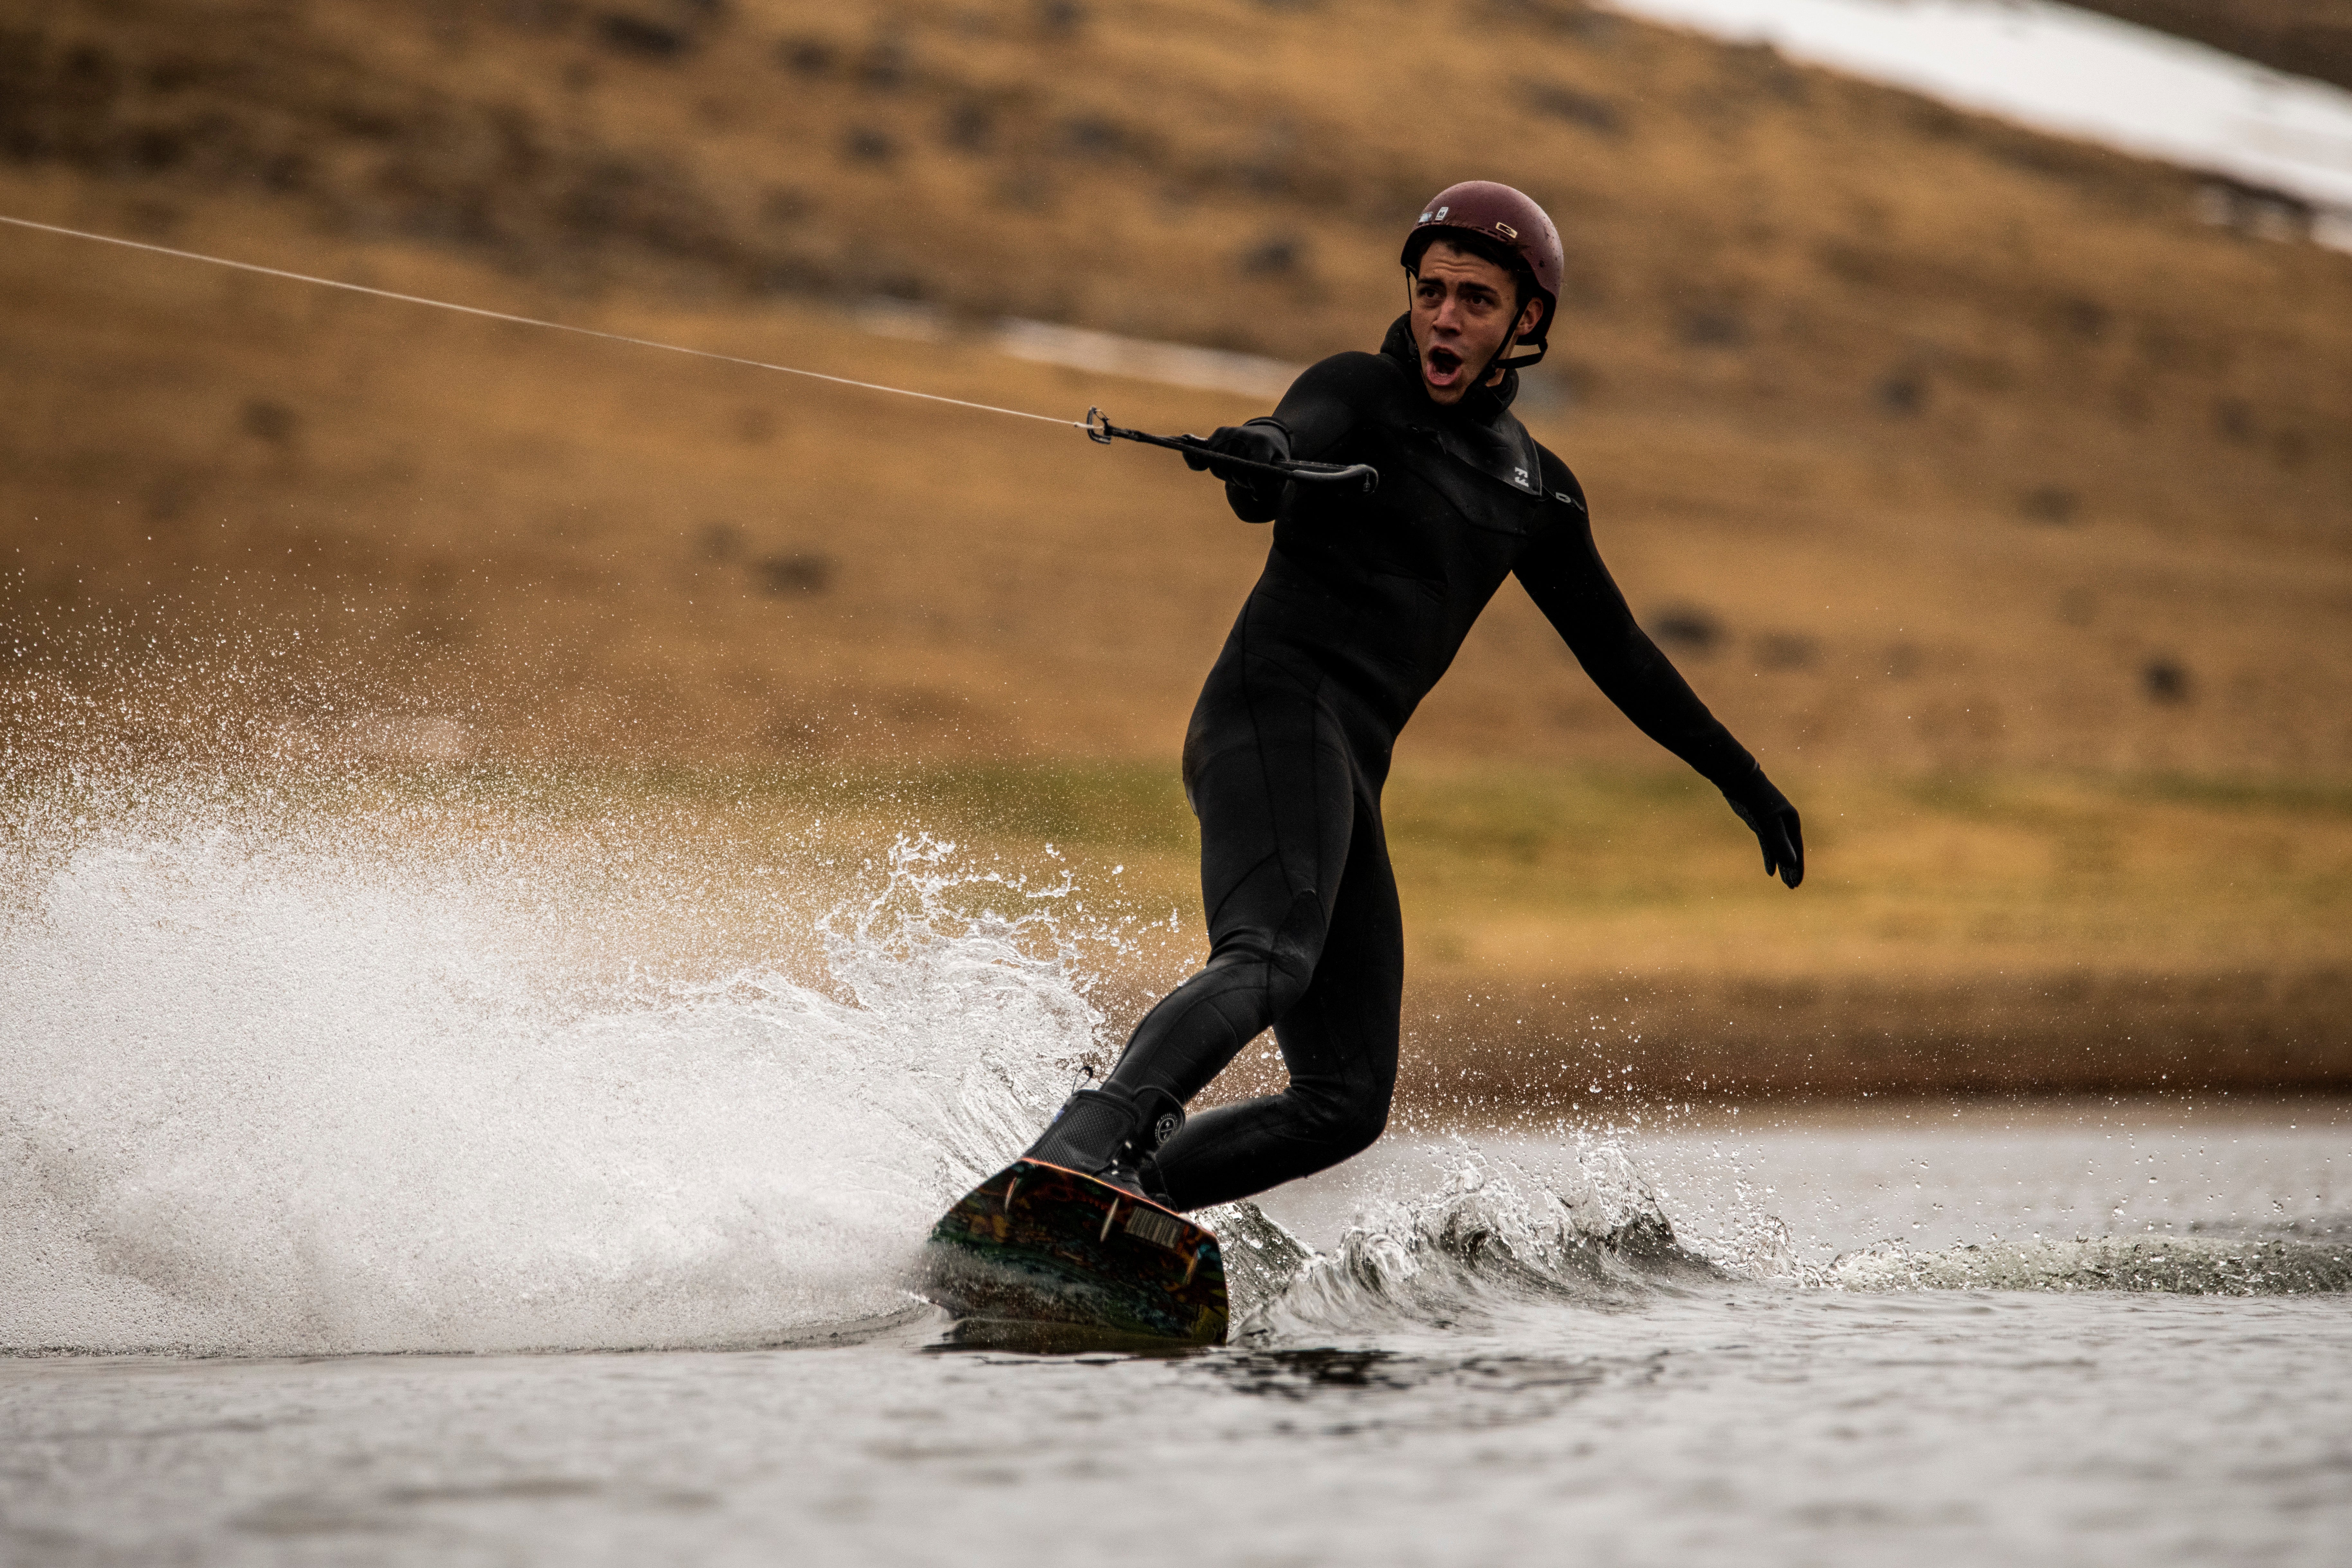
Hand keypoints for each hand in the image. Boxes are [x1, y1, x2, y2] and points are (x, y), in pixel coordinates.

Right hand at [1182, 421, 1289, 521]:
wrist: (1268, 434)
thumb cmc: (1274, 458)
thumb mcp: (1281, 472)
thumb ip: (1273, 489)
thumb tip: (1255, 496)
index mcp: (1262, 444)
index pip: (1252, 474)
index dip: (1254, 485)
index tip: (1257, 484)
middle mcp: (1243, 435)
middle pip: (1233, 471)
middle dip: (1240, 480)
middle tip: (1248, 478)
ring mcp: (1229, 433)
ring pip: (1219, 467)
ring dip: (1227, 475)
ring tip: (1238, 471)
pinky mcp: (1218, 433)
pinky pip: (1207, 456)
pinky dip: (1207, 464)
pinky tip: (1208, 464)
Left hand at [1723, 770, 1803, 887]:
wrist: (1740, 782)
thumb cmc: (1757, 800)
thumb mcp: (1768, 823)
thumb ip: (1779, 842)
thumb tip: (1792, 862)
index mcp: (1792, 821)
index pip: (1797, 849)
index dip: (1797, 867)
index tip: (1797, 883)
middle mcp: (1785, 823)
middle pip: (1790, 851)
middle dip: (1791, 869)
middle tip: (1792, 887)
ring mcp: (1772, 824)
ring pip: (1779, 849)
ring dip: (1781, 865)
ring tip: (1784, 882)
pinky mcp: (1760, 824)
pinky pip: (1768, 845)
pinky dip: (1770, 857)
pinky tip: (1770, 871)